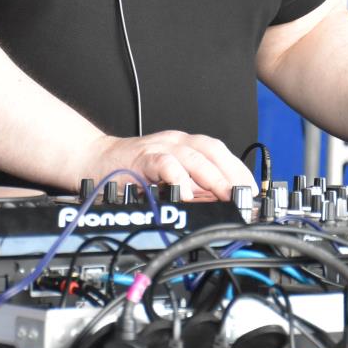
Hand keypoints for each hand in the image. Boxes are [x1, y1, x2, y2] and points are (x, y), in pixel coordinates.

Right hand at [77, 130, 257, 200]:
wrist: (94, 160)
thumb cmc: (132, 171)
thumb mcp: (169, 178)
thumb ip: (193, 187)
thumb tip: (220, 205)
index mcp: (185, 145)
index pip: (219, 152)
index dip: (239, 170)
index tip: (253, 191)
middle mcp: (175, 142)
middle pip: (212, 150)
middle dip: (233, 173)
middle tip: (245, 195)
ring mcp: (158, 148)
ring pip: (192, 155)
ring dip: (213, 176)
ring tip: (227, 195)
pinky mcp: (141, 159)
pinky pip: (164, 164)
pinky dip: (179, 179)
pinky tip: (187, 194)